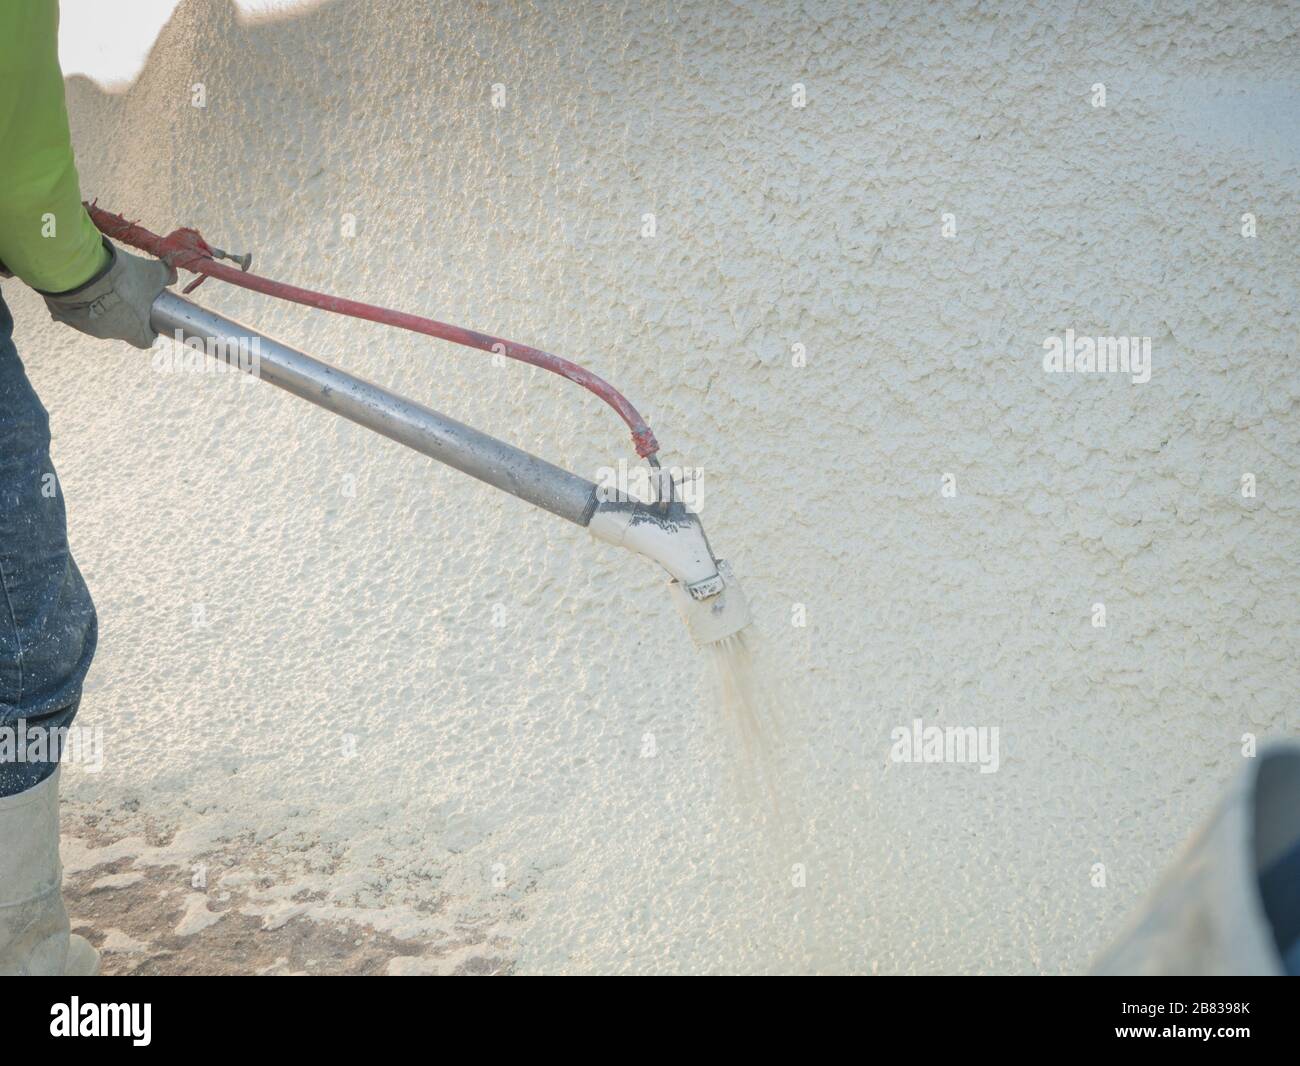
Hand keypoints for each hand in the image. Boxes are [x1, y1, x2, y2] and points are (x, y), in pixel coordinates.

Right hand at [41, 239, 175, 349]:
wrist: (79, 273)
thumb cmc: (122, 279)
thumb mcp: (152, 273)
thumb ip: (166, 275)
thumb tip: (172, 275)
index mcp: (134, 331)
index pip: (146, 341)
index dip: (149, 331)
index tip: (150, 319)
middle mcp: (110, 334)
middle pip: (122, 328)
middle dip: (125, 314)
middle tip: (125, 294)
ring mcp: (86, 327)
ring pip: (98, 320)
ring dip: (101, 306)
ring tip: (102, 285)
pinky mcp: (66, 317)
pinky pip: (77, 311)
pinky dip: (81, 301)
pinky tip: (82, 284)